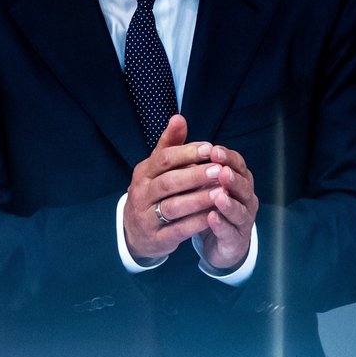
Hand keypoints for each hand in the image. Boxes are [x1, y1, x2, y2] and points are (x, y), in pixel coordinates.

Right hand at [125, 115, 219, 261]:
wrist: (134, 232)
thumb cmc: (152, 193)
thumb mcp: (156, 168)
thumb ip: (169, 144)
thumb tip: (179, 118)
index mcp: (143, 173)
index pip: (164, 159)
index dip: (187, 153)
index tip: (210, 148)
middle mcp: (141, 193)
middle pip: (169, 182)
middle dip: (195, 175)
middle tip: (219, 170)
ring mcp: (146, 217)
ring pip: (174, 206)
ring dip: (199, 199)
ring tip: (221, 192)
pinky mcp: (156, 238)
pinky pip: (178, 230)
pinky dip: (197, 223)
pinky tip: (214, 215)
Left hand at [196, 142, 257, 272]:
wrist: (218, 242)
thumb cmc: (209, 205)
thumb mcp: (198, 178)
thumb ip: (189, 153)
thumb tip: (176, 119)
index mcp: (237, 179)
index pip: (237, 164)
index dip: (227, 157)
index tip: (213, 150)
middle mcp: (244, 198)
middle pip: (242, 185)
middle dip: (231, 177)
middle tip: (220, 170)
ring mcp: (242, 219)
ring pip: (239, 209)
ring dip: (229, 202)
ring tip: (218, 195)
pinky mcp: (235, 240)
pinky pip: (230, 231)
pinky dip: (221, 224)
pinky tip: (211, 218)